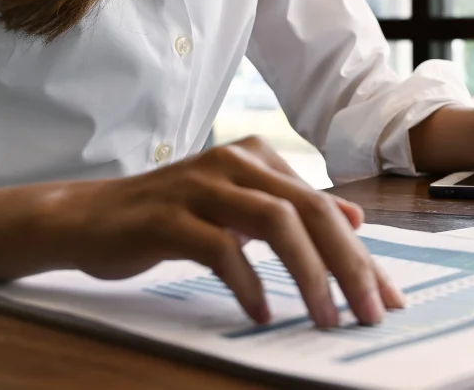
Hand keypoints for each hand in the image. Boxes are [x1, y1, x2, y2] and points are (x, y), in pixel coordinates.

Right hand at [44, 136, 404, 327]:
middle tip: (368, 313)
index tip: (387, 298)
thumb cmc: (171, 216)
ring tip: (324, 317)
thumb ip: (293, 209)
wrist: (87, 217)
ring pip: (275, 222)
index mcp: (258, 158)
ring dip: (308, 274)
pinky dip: (247, 283)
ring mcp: (200, 185)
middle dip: (348, 265)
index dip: (361, 255)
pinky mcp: (167, 216)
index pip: (324, 207)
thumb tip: (354, 218)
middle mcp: (235, 162)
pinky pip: (220, 248)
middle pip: (309, 211)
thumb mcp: (239, 207)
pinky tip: (260, 313)